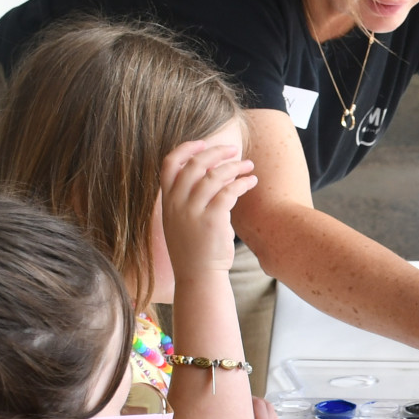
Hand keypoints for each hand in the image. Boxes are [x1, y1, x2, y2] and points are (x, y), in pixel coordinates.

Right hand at [159, 137, 257, 284]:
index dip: (186, 149)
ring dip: (234, 166)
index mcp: (167, 201)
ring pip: (214, 175)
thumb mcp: (181, 220)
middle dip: (216, 152)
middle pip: (195, 164)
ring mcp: (193, 211)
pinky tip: (251, 182)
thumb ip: (190, 196)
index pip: (169, 163)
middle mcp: (177, 203)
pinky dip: (242, 182)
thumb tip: (214, 171)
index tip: (204, 143)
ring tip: (248, 165)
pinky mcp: (212, 219)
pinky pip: (229, 191)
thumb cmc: (194, 248)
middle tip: (233, 150)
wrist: (198, 275)